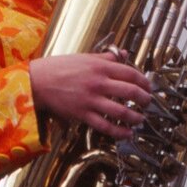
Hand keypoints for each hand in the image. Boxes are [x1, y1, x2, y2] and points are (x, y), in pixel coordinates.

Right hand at [30, 52, 151, 139]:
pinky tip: (127, 133)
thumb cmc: (58, 68)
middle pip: (130, 92)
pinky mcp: (82, 114)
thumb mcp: (84, 57)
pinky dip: (119, 131)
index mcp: (100, 66)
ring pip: (121, 111)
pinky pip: (105, 126)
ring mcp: (91, 100)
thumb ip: (106, 57)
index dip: (144, 81)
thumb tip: (123, 54)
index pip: (130, 73)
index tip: (148, 86)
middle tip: (148, 102)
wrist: (37, 81)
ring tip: (140, 119)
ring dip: (135, 117)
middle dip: (144, 99)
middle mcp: (98, 82)